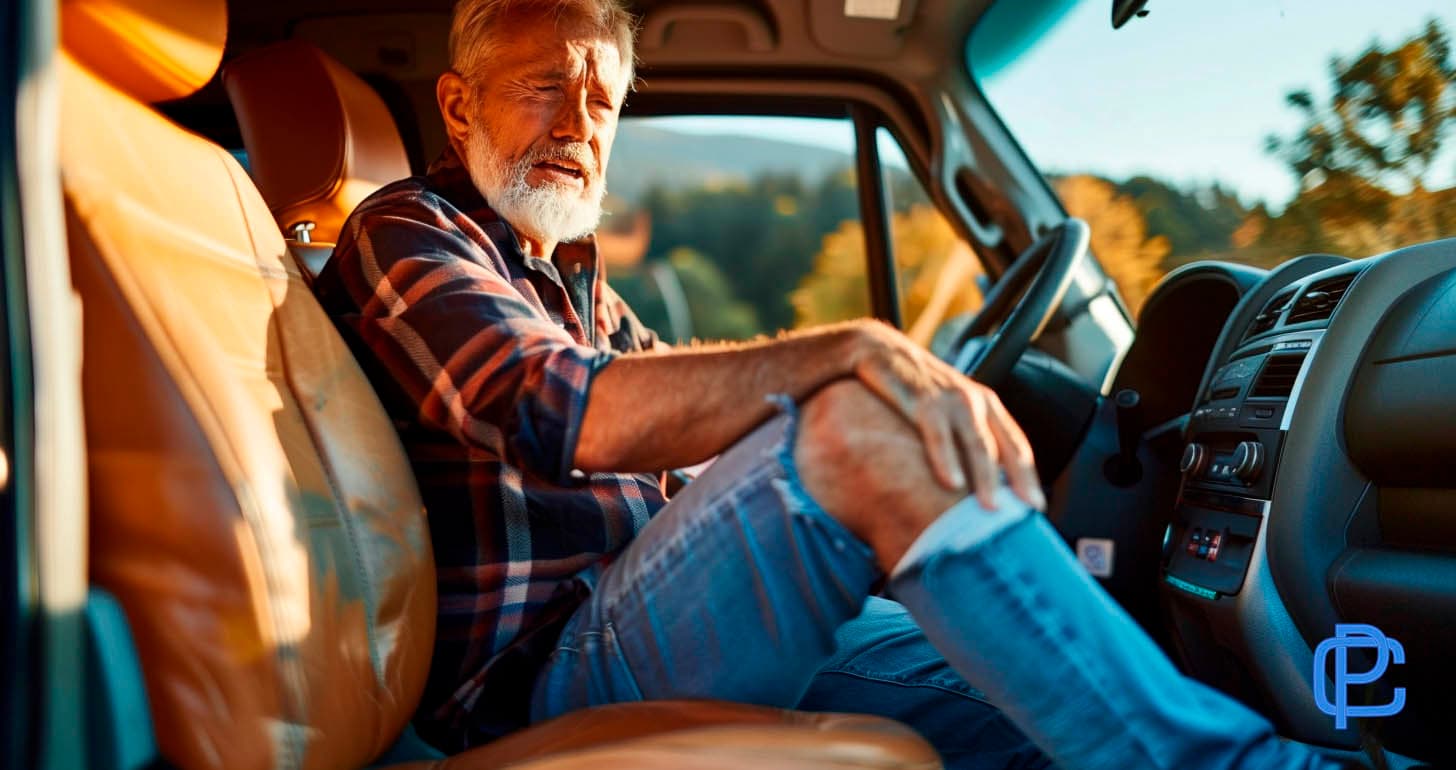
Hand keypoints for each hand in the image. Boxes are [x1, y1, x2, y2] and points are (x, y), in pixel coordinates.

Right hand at [851, 321, 1044, 510]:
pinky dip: (946, 458)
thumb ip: (960, 439)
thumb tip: (969, 486)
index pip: (1016, 445)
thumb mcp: (943, 409)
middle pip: (1004, 447)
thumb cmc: (909, 386)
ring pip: (977, 443)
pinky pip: (937, 433)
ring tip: (991, 508)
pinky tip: (952, 483)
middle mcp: (974, 400)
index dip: (1028, 477)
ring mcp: (949, 398)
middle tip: (1023, 514)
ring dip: (986, 477)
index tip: (1035, 507)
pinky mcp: (921, 397)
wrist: (874, 347)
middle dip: (1018, 482)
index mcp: (985, 405)